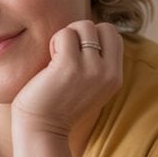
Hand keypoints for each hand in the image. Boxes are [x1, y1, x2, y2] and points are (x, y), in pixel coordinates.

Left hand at [11, 21, 122, 136]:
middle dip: (82, 33)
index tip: (76, 54)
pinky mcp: (69, 66)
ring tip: (56, 58)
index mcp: (115, 77)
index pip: (113, 36)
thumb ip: (96, 64)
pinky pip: (64, 34)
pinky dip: (54, 42)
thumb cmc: (57, 106)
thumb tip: (90, 30)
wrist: (42, 130)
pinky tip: (48, 63)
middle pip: (103, 27)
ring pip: (83, 26)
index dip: (93, 37)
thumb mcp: (89, 87)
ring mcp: (91, 69)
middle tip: (66, 53)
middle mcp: (107, 73)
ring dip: (66, 36)